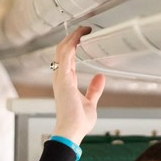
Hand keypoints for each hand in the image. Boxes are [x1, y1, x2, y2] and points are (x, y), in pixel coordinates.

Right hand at [51, 26, 105, 142]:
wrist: (71, 132)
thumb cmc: (77, 123)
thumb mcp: (90, 103)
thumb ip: (94, 90)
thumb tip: (100, 77)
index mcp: (66, 82)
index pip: (67, 58)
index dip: (74, 45)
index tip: (84, 36)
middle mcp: (60, 78)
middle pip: (62, 50)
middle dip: (72, 37)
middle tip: (84, 28)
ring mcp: (60, 78)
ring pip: (62, 50)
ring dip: (72, 37)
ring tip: (83, 29)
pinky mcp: (63, 79)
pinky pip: (64, 56)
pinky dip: (71, 44)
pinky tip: (79, 37)